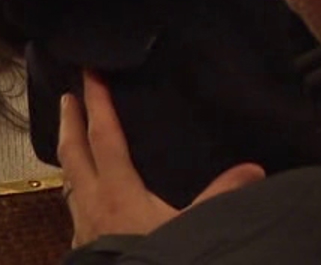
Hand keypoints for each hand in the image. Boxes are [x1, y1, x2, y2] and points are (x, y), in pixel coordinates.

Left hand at [59, 72, 263, 245]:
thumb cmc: (159, 259)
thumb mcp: (194, 229)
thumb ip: (221, 197)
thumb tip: (253, 170)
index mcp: (117, 192)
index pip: (104, 136)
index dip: (98, 103)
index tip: (89, 73)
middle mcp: (92, 205)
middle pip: (73, 153)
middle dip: (70, 122)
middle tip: (67, 96)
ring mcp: (83, 228)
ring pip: (69, 182)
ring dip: (70, 157)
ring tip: (72, 142)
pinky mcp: (83, 249)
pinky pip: (74, 209)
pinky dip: (76, 191)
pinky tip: (84, 199)